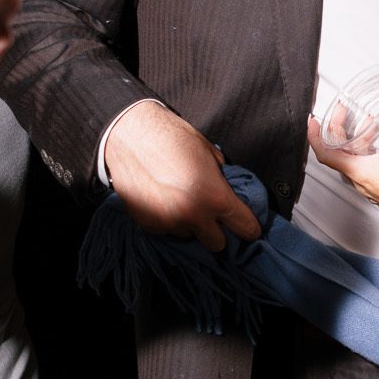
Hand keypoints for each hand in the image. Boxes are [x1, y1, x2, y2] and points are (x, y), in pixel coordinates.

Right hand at [104, 101, 261, 251]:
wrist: (129, 134)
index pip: (245, 228)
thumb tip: (227, 190)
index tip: (248, 227)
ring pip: (189, 236)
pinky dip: (167, 220)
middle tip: (212, 215)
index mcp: (215, 197)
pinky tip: (163, 200)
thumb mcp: (209, 152)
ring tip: (180, 200)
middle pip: (217, 244)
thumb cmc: (171, 137)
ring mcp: (168, 223)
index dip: (249, 227)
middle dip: (217, 231)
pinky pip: (166, 231)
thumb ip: (221, 177)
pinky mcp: (147, 224)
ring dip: (189, 224)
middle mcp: (192, 216)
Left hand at [308, 81, 378, 232]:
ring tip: (368, 122)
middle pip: (338, 154)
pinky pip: (364, 168)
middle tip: (344, 111)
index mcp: (361, 172)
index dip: (314, 136)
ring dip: (355, 140)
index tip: (312, 120)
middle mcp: (361, 182)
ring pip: (352, 160)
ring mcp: (371, 188)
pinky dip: (366, 151)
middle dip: (338, 129)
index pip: (326, 154)